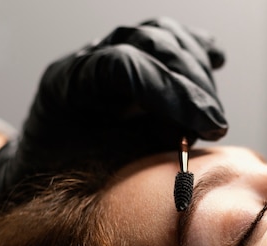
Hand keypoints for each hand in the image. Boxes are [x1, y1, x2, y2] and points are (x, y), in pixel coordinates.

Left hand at [0, 17, 226, 216]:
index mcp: (67, 83)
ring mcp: (113, 54)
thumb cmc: (65, 187)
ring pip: (164, 36)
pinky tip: (216, 60)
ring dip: (198, 70)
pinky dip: (196, 49)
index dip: (172, 93)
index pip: (124, 65)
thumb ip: (124, 175)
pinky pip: (170, 42)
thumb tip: (181, 171)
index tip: (207, 128)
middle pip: (151, 43)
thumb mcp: (85, 188)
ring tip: (212, 113)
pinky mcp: (136, 60)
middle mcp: (89, 59)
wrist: (51, 178)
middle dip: (192, 84)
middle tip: (215, 126)